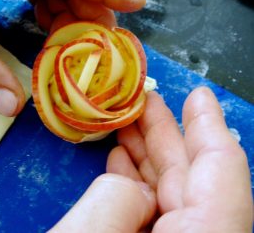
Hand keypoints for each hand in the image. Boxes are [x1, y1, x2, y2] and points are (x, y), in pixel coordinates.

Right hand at [107, 87, 252, 231]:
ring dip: (146, 153)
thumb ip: (117, 197)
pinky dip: (135, 182)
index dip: (209, 124)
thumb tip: (123, 176)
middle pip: (191, 174)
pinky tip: (119, 161)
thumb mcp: (93, 232)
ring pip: (169, 191)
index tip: (198, 96)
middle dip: (164, 131)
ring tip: (124, 124)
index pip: (221, 169)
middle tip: (142, 102)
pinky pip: (152, 210)